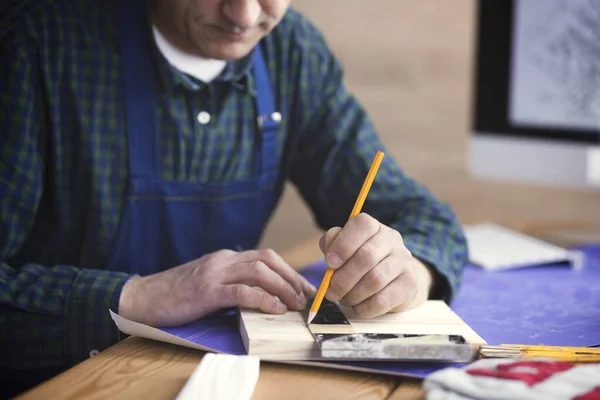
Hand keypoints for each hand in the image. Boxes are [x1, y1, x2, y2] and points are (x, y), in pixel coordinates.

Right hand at [118, 249, 316, 326]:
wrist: (143, 297)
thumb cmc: (177, 295)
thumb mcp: (209, 282)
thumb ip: (232, 283)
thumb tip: (262, 296)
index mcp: (225, 258)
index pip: (265, 257)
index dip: (288, 271)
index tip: (304, 287)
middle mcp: (223, 260)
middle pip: (268, 260)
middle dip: (292, 277)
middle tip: (307, 296)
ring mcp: (215, 274)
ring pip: (259, 272)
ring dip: (283, 287)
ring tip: (296, 304)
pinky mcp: (206, 291)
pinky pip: (242, 291)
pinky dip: (263, 299)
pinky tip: (275, 309)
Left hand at [319, 213, 433, 317]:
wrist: (398, 279)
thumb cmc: (364, 262)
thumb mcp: (347, 247)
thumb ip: (333, 244)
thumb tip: (329, 256)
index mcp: (374, 227)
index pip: (361, 225)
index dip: (342, 244)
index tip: (329, 263)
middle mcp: (392, 241)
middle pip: (366, 257)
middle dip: (343, 279)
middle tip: (331, 292)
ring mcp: (405, 263)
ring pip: (375, 280)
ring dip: (353, 295)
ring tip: (344, 300)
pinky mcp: (410, 286)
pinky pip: (383, 300)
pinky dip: (365, 308)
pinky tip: (358, 308)